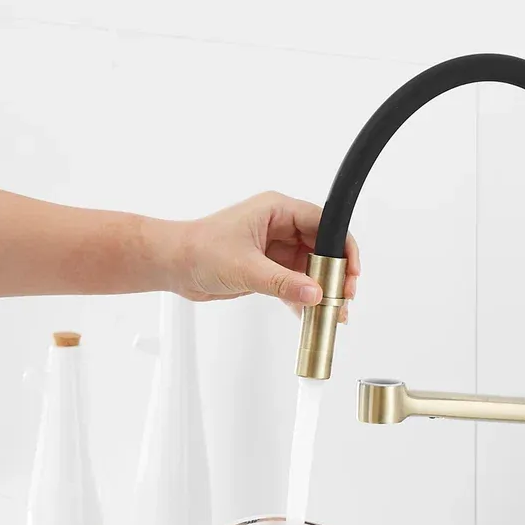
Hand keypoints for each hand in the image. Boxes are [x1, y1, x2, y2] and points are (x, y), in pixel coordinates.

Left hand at [169, 191, 359, 315]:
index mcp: (276, 210)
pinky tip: (310, 314)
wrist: (173, 265)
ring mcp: (274, 248)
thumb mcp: (246, 267)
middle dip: (335, 274)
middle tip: (344, 296)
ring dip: (321, 290)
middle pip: (321, 248)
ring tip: (333, 311)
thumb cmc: (198, 249)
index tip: (351, 270)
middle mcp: (279, 226)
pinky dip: (303, 298)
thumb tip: (314, 294)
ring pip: (310, 269)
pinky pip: (295, 283)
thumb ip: (283, 283)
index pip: (323, 223)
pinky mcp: (268, 268)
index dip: (342, 246)